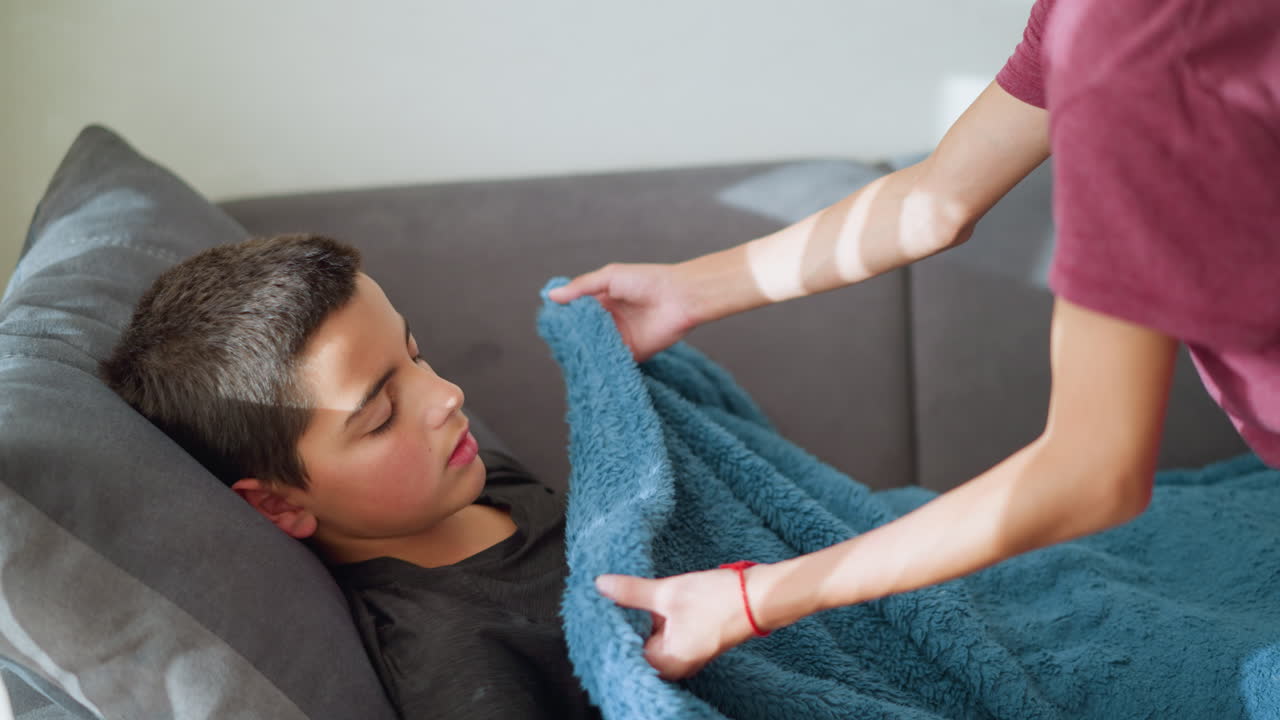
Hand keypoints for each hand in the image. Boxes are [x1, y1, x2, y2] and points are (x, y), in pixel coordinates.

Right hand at [547, 263, 696, 362]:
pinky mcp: (632, 355)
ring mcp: (619, 339)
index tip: (548, 325)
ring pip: (595, 349)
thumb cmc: (647, 280)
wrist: (680, 297)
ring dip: (584, 353)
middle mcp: (609, 321)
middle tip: (555, 346)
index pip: (576, 313)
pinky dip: (601, 365)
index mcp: (602, 301)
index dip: (562, 318)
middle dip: (571, 339)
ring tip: (567, 359)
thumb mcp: (609, 277)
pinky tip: (588, 368)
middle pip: (583, 333)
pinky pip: (612, 362)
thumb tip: (551, 296)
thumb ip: (581, 287)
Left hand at [595, 567, 760, 679]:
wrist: (761, 598)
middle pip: (638, 646)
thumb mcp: (668, 593)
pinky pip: (667, 634)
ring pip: (653, 638)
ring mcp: (687, 655)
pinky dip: (657, 619)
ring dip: (642, 619)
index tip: (599, 608)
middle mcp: (676, 666)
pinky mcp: (696, 642)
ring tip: (627, 596)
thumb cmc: (718, 600)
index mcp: (666, 662)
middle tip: (608, 598)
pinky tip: (650, 601)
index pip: (625, 651)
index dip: (612, 628)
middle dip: (626, 622)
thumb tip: (601, 585)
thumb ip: (632, 592)